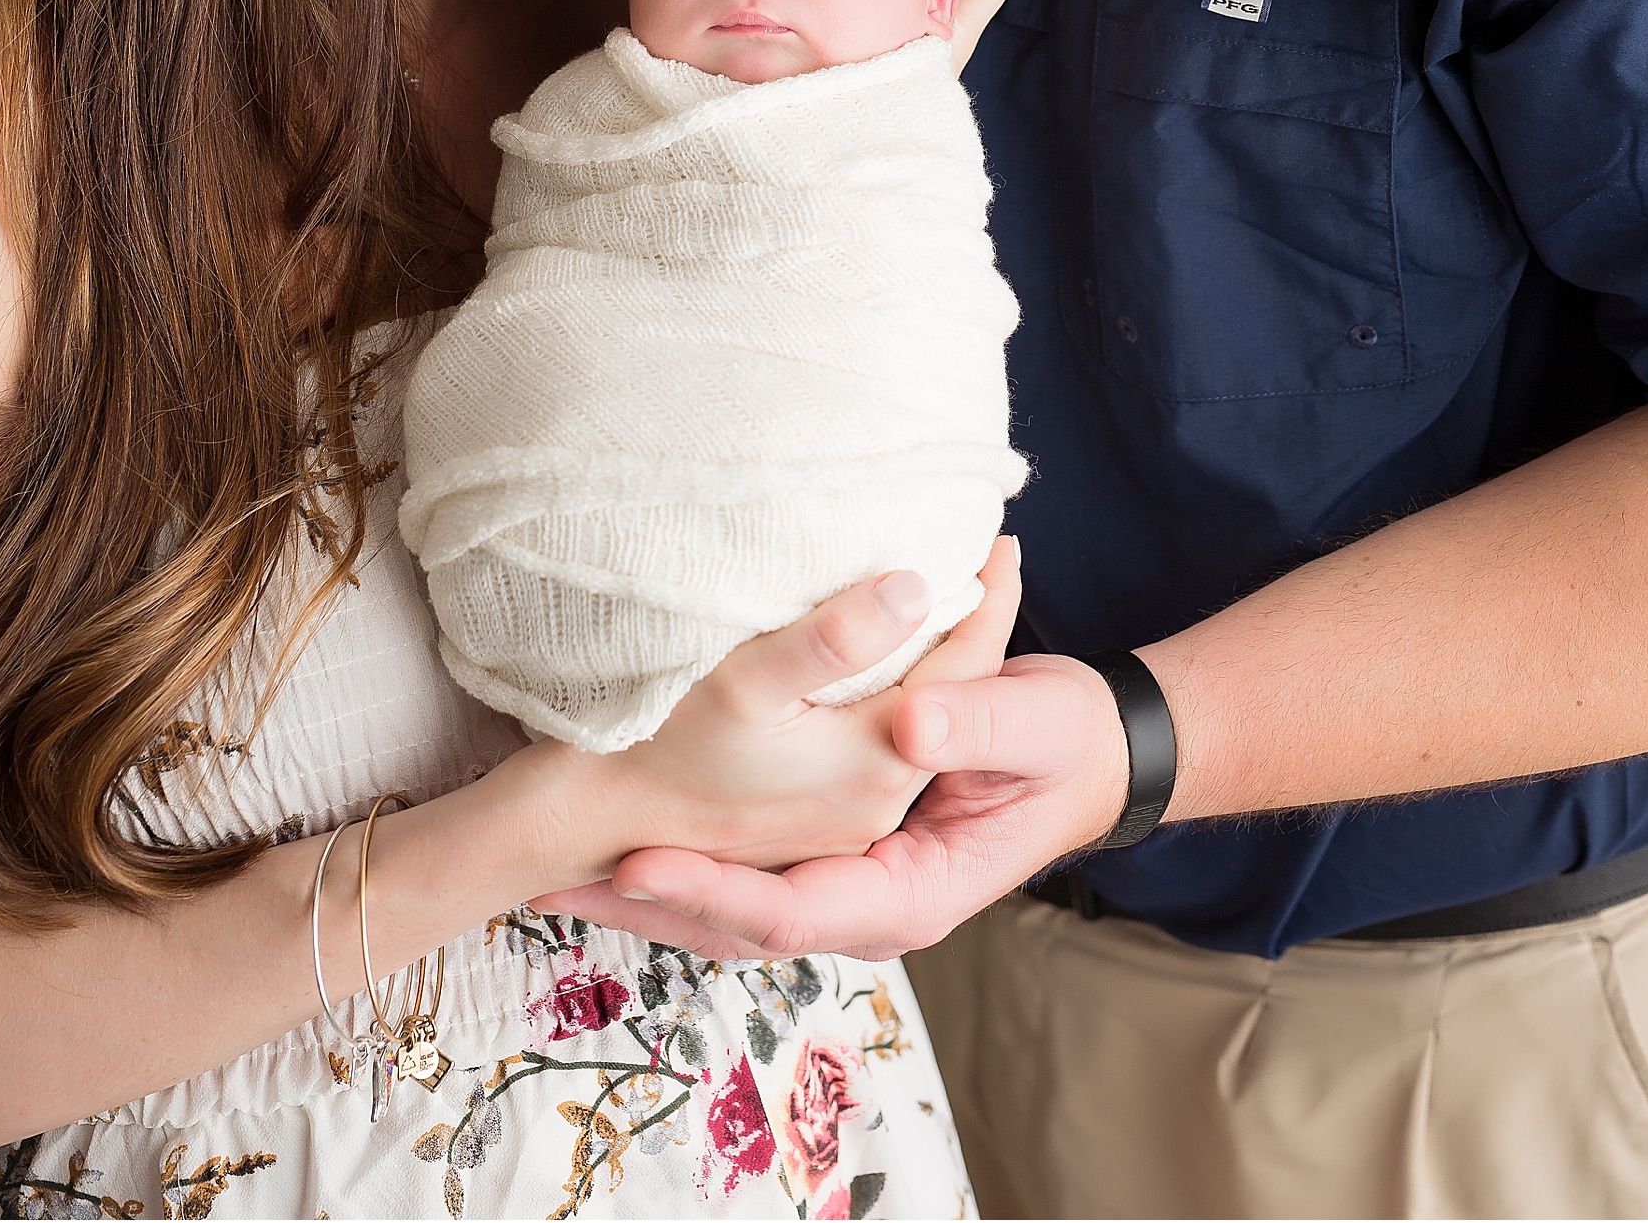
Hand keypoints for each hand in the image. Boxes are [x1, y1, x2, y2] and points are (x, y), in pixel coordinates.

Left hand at [541, 538, 1025, 957]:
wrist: (1091, 750)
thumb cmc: (1067, 740)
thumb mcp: (1033, 725)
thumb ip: (974, 725)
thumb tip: (907, 724)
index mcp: (914, 893)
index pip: (794, 912)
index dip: (712, 889)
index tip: (638, 861)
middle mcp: (871, 902)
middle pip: (743, 923)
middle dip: (651, 903)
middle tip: (557, 877)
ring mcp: (849, 879)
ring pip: (735, 903)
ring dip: (651, 888)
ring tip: (555, 867)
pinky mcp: (834, 845)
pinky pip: (749, 866)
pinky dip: (686, 855)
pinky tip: (621, 833)